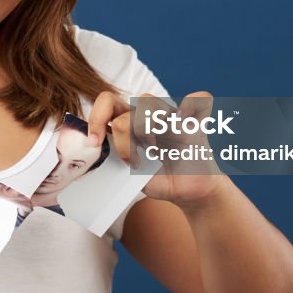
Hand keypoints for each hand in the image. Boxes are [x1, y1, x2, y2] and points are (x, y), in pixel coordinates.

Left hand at [87, 90, 226, 207]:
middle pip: (125, 104)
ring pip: (147, 101)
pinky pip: (197, 99)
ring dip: (145, 128)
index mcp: (128, 122)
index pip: (107, 102)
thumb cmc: (158, 180)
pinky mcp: (193, 121)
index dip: (97, 118)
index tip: (95, 141)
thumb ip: (115, 156)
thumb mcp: (129, 173)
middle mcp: (147, 115)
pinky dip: (190, 107)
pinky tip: (184, 124)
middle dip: (123, 133)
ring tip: (152, 150)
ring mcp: (169, 115)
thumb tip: (97, 147)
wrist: (187, 192)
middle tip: (132, 159)